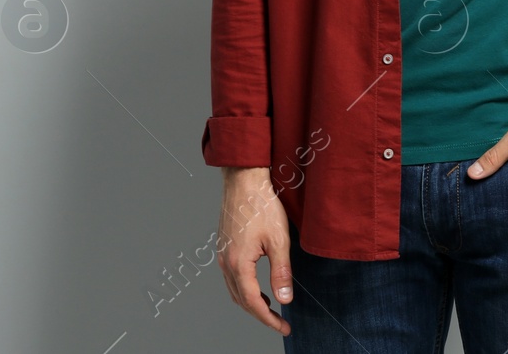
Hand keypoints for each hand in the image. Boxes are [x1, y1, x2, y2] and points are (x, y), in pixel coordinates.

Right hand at [216, 167, 292, 335]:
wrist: (244, 180)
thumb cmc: (262, 205)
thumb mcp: (279, 240)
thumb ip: (281, 272)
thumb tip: (285, 299)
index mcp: (238, 264)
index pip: (253, 303)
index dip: (269, 319)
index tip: (284, 327)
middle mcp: (226, 263)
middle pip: (241, 300)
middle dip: (261, 315)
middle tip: (280, 322)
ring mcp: (222, 255)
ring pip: (234, 290)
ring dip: (252, 303)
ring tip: (271, 308)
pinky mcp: (224, 247)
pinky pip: (231, 277)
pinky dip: (245, 289)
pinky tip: (258, 286)